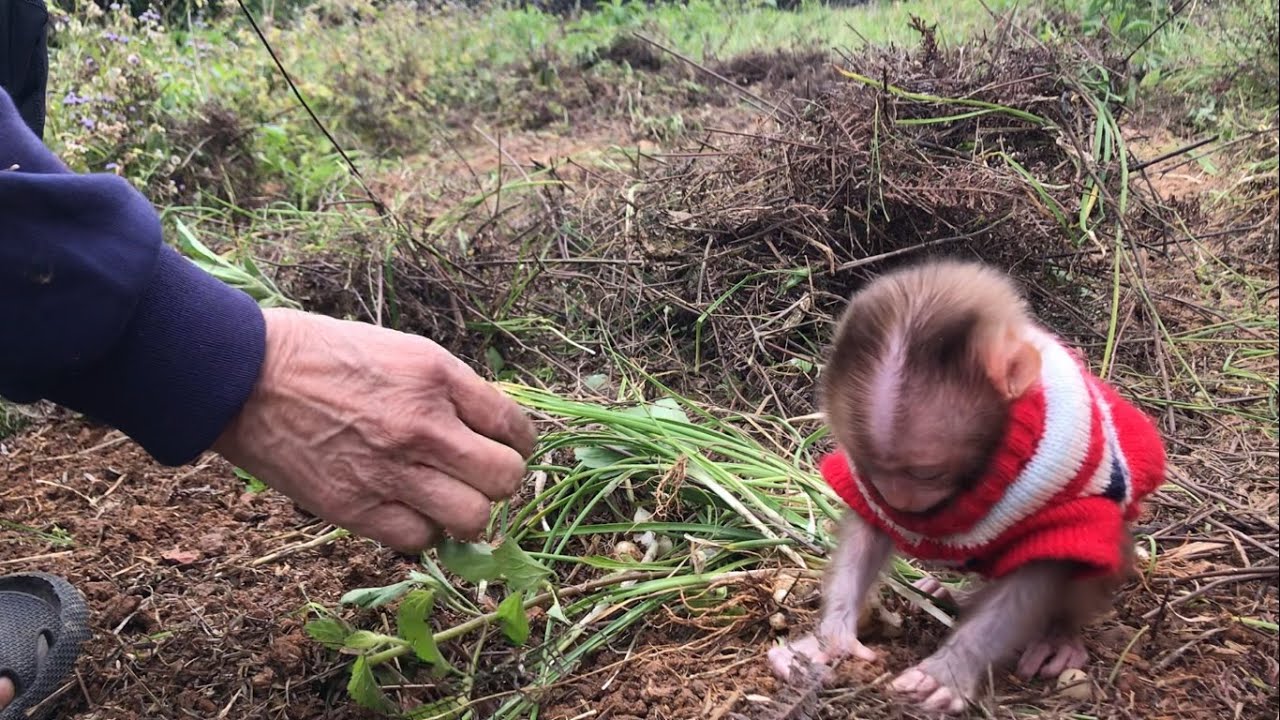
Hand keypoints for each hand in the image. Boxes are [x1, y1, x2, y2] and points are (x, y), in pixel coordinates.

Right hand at [212, 308, 536, 552]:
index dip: (518, 443)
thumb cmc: (322, 355)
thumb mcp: (400, 350)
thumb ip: (449, 389)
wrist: (244, 377)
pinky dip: (421, 532)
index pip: (514, 425)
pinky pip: (419, 540)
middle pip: (504, 478)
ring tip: (448, 501)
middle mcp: (423, 425)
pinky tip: (408, 511)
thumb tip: (489, 427)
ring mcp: (391, 471)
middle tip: (479, 477)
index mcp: (437, 376)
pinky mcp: (356, 508)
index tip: (507, 447)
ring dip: (468, 514)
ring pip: (473, 519)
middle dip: (499, 481)